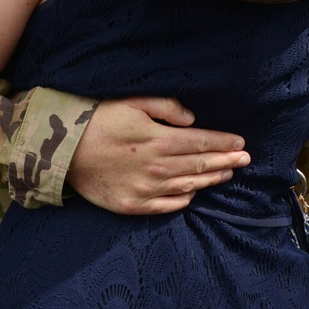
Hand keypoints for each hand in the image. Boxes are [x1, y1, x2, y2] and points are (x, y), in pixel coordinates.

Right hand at [68, 96, 249, 214]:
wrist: (62, 151)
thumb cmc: (97, 120)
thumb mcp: (131, 102)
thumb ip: (166, 107)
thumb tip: (192, 119)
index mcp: (159, 140)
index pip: (201, 142)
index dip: (223, 142)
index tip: (241, 143)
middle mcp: (157, 168)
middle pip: (199, 165)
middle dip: (226, 161)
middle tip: (246, 159)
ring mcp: (146, 190)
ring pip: (188, 186)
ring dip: (211, 180)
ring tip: (228, 174)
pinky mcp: (133, 205)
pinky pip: (167, 205)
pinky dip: (184, 199)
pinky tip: (194, 193)